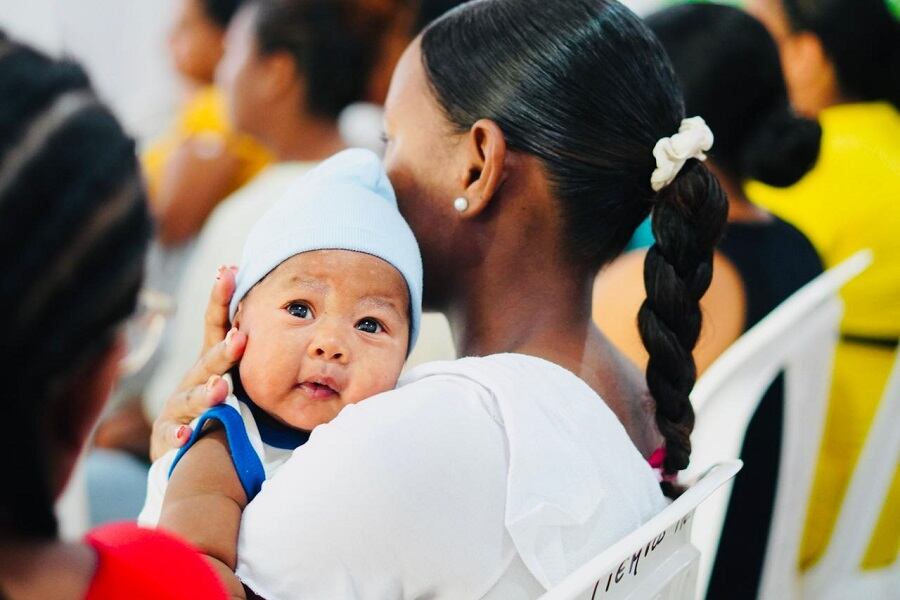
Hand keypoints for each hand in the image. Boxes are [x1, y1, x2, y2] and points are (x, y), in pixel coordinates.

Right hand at [150, 266, 246, 460]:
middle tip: (241, 338)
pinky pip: (172, 434)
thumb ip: (257, 351)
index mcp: (212, 359)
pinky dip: (178, 434)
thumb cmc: (222, 403)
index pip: (218, 324)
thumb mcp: (240, 375)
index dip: (221, 298)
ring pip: (191, 397)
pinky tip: (186, 436)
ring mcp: (178, 404)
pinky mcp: (168, 434)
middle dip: (224, 350)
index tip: (229, 272)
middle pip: (208, 361)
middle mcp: (193, 377)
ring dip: (206, 393)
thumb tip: (294, 312)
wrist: (184, 444)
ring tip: (220, 390)